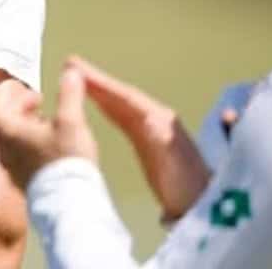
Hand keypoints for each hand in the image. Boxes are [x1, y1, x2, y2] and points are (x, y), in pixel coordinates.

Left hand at [0, 65, 97, 189]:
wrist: (69, 204)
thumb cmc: (66, 162)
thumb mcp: (71, 121)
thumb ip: (70, 94)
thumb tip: (71, 71)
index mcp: (8, 131)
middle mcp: (4, 149)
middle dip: (16, 104)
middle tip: (36, 99)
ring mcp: (12, 167)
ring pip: (10, 137)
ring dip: (23, 123)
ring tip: (45, 119)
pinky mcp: (24, 180)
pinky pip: (19, 153)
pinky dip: (28, 140)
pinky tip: (49, 143)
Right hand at [70, 55, 209, 221]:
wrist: (200, 206)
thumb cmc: (186, 186)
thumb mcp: (175, 163)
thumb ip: (162, 140)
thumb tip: (148, 118)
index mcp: (160, 120)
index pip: (126, 96)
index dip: (102, 82)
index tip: (78, 68)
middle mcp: (156, 119)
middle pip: (122, 96)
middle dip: (97, 81)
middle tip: (71, 64)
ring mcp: (153, 131)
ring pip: (121, 105)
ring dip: (100, 92)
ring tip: (77, 79)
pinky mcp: (148, 144)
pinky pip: (122, 118)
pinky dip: (108, 107)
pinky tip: (99, 105)